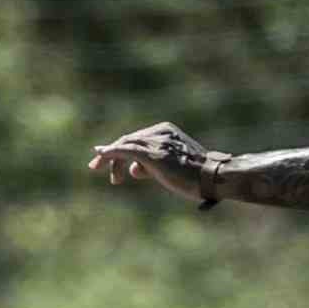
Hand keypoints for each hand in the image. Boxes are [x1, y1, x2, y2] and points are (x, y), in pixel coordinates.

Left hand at [88, 122, 226, 203]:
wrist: (212, 177)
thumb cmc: (197, 176)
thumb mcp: (174, 166)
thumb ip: (153, 164)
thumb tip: (134, 169)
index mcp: (167, 131)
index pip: (138, 138)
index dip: (122, 150)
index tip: (112, 162)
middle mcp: (160, 132)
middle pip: (129, 140)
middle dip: (112, 154)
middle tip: (96, 166)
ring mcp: (155, 142)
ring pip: (125, 145)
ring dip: (110, 159)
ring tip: (108, 176)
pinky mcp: (151, 154)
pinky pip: (125, 150)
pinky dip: (110, 152)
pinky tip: (100, 156)